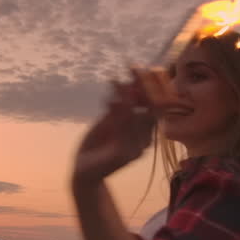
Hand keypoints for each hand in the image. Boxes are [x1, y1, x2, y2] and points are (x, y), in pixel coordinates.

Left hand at [72, 72, 156, 186]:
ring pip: (136, 117)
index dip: (152, 87)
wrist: (84, 170)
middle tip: (134, 68)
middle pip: (151, 109)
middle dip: (143, 87)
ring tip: (115, 82)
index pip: (155, 106)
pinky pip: (123, 130)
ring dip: (126, 97)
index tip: (144, 68)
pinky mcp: (123, 156)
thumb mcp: (110, 119)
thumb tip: (130, 81)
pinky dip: (118, 113)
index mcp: (145, 131)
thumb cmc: (99, 143)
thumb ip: (122, 104)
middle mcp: (144, 140)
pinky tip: (111, 101)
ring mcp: (135, 149)